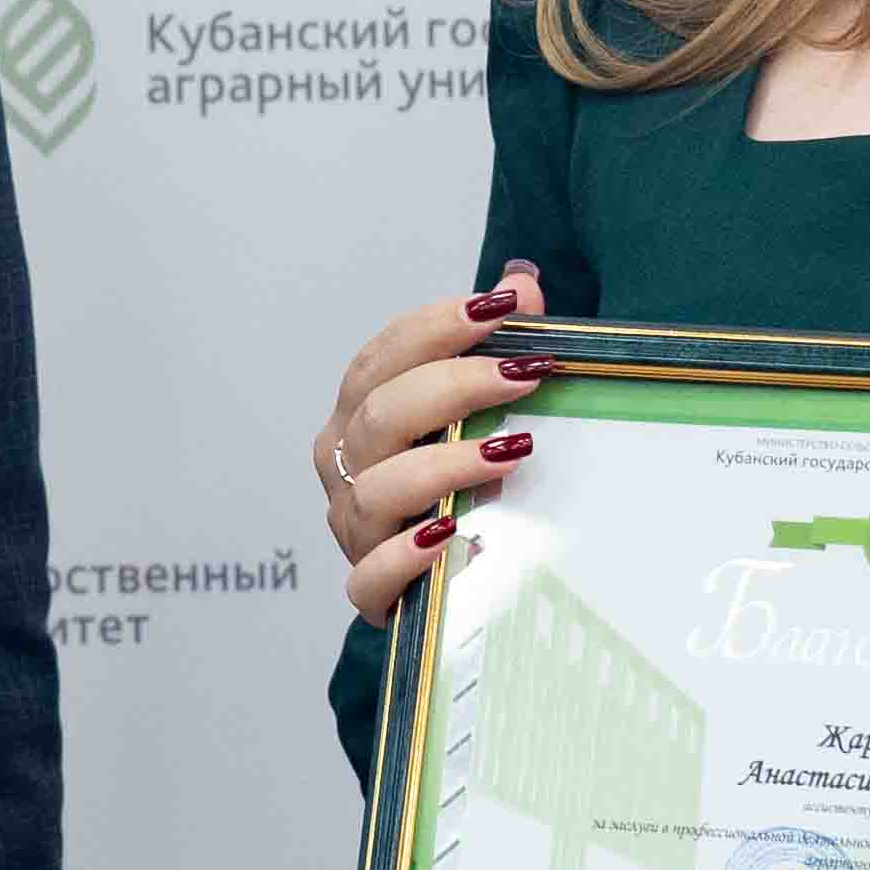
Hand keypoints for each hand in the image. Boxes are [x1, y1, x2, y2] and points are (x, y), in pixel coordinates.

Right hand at [316, 261, 551, 620]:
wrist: (445, 574)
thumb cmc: (458, 479)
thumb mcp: (479, 411)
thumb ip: (495, 348)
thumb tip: (523, 281)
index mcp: (361, 411)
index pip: (383, 356)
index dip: (438, 326)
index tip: (503, 307)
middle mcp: (343, 462)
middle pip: (380, 414)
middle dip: (455, 386)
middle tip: (526, 375)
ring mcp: (352, 526)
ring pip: (375, 491)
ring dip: (443, 467)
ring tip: (509, 454)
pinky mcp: (368, 588)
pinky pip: (369, 577)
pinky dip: (405, 556)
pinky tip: (450, 535)